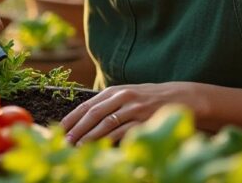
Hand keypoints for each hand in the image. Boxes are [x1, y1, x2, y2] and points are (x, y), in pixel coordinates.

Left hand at [61, 82, 191, 144]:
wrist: (182, 97)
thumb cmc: (150, 99)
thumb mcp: (128, 96)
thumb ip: (109, 104)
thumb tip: (85, 119)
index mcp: (115, 91)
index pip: (87, 105)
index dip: (72, 118)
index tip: (59, 129)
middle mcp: (123, 97)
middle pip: (93, 114)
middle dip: (77, 129)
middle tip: (65, 142)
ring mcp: (134, 108)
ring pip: (106, 124)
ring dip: (90, 138)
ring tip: (78, 148)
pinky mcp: (145, 120)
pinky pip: (124, 132)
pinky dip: (111, 141)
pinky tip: (102, 149)